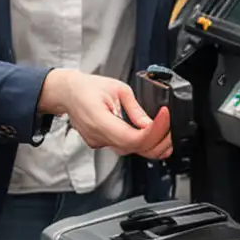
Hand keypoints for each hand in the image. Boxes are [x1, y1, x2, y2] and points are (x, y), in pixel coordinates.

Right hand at [39, 71, 173, 158]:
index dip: (154, 131)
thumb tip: (151, 123)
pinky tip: (150, 136)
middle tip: (172, 129)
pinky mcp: (101, 142)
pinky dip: (139, 144)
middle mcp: (99, 136)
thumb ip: (135, 109)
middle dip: (159, 142)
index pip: (133, 138)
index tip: (165, 117)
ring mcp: (99, 142)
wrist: (67, 93)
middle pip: (134, 149)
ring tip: (166, 134)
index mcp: (100, 120)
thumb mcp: (117, 89)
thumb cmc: (87, 87)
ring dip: (151, 145)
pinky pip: (123, 147)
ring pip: (130, 152)